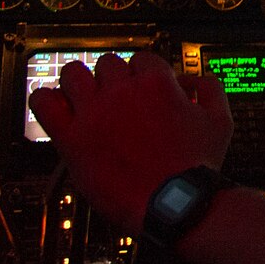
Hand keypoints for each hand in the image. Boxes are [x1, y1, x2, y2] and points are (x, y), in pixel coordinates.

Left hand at [29, 51, 231, 233]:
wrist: (173, 204)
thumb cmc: (195, 167)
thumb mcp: (220, 121)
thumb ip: (212, 90)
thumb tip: (198, 79)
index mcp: (156, 82)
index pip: (141, 58)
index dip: (142, 74)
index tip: (141, 88)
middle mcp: (121, 92)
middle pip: (107, 63)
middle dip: (112, 77)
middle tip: (115, 97)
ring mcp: (93, 113)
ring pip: (73, 73)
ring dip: (79, 81)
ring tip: (84, 97)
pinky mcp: (72, 139)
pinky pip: (44, 104)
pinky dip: (45, 100)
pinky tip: (54, 105)